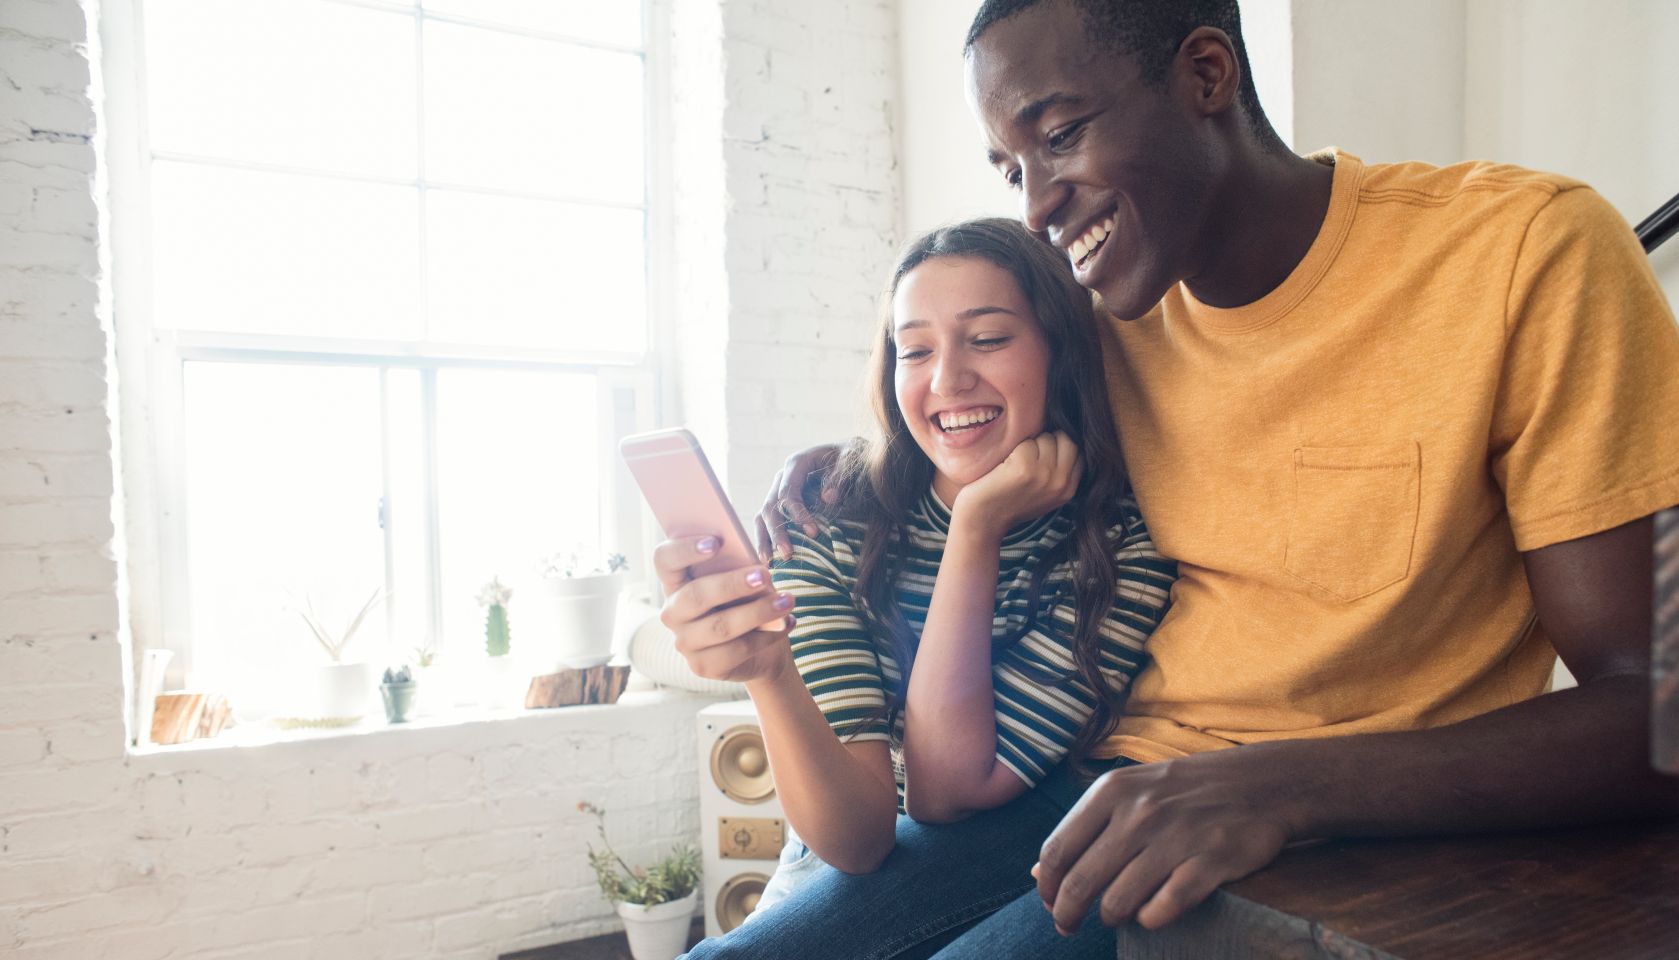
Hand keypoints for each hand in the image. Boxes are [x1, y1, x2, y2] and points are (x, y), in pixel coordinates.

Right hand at [655, 536, 795, 683]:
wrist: (763, 648)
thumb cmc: (748, 602)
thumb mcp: (742, 580)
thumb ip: (738, 567)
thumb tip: (751, 564)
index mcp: (676, 582)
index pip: (664, 559)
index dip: (684, 549)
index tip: (715, 542)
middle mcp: (673, 612)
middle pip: (695, 595)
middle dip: (732, 584)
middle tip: (764, 575)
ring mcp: (685, 642)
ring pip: (720, 626)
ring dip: (758, 611)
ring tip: (787, 600)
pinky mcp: (703, 666)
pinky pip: (736, 650)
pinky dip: (766, 636)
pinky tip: (786, 623)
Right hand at [756, 442, 843, 561]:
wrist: (851, 456)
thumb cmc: (852, 457)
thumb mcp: (851, 460)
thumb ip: (840, 476)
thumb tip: (828, 498)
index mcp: (797, 463)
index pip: (788, 492)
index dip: (797, 513)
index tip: (813, 533)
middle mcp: (783, 476)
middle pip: (771, 506)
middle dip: (778, 531)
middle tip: (788, 554)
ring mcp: (780, 489)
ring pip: (763, 515)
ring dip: (766, 539)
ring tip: (771, 562)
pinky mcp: (782, 502)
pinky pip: (767, 520)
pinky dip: (766, 538)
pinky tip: (770, 558)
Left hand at [953, 432, 1081, 533]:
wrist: (982, 521)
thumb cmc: (1008, 503)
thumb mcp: (1044, 494)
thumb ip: (1058, 474)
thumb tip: (1064, 439)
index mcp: (1068, 490)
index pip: (1078, 452)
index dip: (1060, 446)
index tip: (1043, 454)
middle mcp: (1060, 483)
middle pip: (1067, 440)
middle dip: (1048, 440)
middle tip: (1029, 455)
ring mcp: (1044, 475)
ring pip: (1046, 438)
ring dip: (1030, 444)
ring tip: (1016, 463)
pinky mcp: (1025, 468)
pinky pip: (1026, 442)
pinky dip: (1014, 449)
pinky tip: (1005, 466)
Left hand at [1034, 750, 1294, 932]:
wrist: (1262, 782)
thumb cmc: (1184, 790)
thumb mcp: (1130, 790)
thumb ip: (1085, 827)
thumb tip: (1040, 874)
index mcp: (1111, 791)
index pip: (1057, 850)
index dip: (1048, 887)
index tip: (1049, 903)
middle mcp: (1139, 813)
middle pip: (1081, 882)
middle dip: (1068, 913)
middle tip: (1068, 925)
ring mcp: (1175, 838)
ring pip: (1118, 902)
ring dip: (1111, 917)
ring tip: (1116, 915)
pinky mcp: (1211, 863)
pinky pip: (1163, 909)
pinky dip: (1151, 919)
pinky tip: (1152, 913)